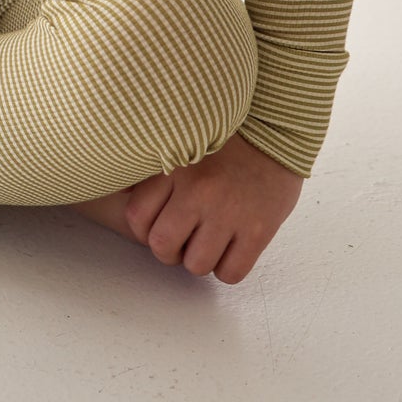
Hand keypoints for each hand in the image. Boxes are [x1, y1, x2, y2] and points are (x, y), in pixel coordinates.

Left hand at [123, 130, 303, 283]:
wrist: (279, 129)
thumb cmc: (225, 136)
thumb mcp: (181, 140)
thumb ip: (152, 168)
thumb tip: (123, 192)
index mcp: (174, 166)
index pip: (137, 218)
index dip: (145, 230)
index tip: (159, 224)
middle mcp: (198, 191)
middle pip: (162, 247)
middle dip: (170, 250)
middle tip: (184, 239)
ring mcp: (229, 212)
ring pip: (196, 265)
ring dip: (200, 260)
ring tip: (210, 241)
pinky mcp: (258, 229)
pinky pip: (231, 273)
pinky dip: (228, 268)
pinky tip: (233, 248)